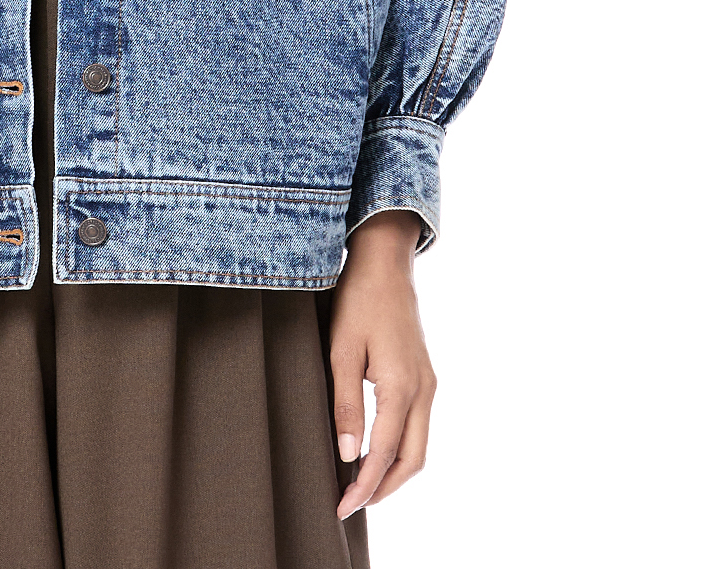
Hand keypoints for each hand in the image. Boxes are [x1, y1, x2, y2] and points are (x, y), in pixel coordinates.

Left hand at [329, 209, 435, 520]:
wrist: (385, 263)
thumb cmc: (359, 300)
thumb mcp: (341, 350)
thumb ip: (346, 404)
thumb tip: (348, 454)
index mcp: (402, 386)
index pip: (384, 453)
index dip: (364, 485)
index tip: (342, 506)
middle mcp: (423, 390)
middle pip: (412, 460)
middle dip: (384, 488)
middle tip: (351, 503)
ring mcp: (428, 383)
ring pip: (419, 445)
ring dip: (394, 471)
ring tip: (361, 484)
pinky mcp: (424, 376)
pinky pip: (418, 425)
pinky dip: (400, 448)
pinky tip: (377, 450)